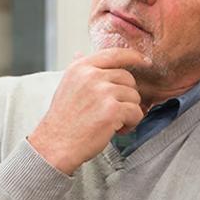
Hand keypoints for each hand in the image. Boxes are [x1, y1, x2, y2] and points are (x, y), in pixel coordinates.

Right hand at [28, 48, 145, 174]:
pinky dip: (130, 124)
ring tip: (111, 123)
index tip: (144, 62)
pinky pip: (136, 113)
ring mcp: (103, 92)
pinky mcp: (112, 110)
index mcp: (81, 68)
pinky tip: (115, 130)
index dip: (134, 57)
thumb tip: (80, 53)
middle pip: (128, 78)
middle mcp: (92, 76)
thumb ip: (80, 71)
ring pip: (134, 97)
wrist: (55, 146)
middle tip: (113, 112)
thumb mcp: (66, 86)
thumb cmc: (62, 121)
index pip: (115, 53)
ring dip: (128, 112)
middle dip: (126, 96)